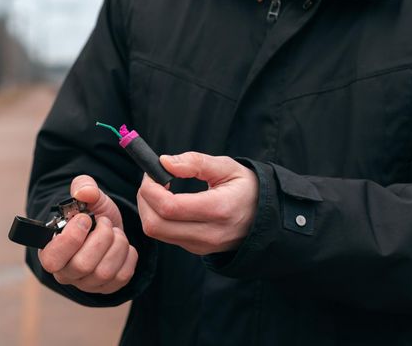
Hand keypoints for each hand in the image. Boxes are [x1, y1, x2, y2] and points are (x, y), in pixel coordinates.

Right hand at [38, 176, 137, 293]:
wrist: (110, 227)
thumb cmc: (93, 214)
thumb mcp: (89, 196)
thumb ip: (84, 187)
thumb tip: (84, 193)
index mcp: (50, 251)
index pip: (52, 259)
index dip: (72, 237)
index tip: (86, 218)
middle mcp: (66, 273)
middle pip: (83, 265)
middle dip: (101, 238)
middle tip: (105, 223)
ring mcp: (87, 283)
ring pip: (104, 272)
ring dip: (117, 244)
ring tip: (114, 232)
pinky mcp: (107, 288)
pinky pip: (122, 276)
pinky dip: (128, 256)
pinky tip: (123, 246)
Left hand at [137, 152, 258, 254]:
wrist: (267, 217)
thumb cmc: (247, 187)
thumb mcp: (227, 167)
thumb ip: (195, 162)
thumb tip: (164, 162)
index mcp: (218, 209)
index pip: (169, 207)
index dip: (151, 188)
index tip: (152, 171)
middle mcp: (209, 233)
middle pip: (155, 225)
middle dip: (144, 200)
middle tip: (151, 180)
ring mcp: (202, 246)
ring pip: (157, 233)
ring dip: (149, 209)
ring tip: (160, 189)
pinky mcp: (197, 250)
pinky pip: (166, 236)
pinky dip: (159, 218)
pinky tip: (169, 202)